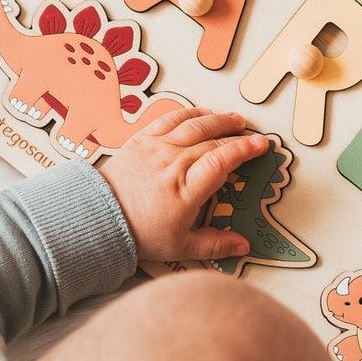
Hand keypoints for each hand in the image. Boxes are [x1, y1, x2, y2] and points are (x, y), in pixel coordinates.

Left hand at [99, 107, 265, 263]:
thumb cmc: (140, 233)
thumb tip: (244, 246)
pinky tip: (203, 112)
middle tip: (252, 134)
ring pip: (193, 124)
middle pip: (211, 140)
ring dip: (217, 119)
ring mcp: (156, 148)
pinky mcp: (141, 139)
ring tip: (234, 119)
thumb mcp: (180, 247)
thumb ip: (215, 244)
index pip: (221, 160)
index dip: (244, 150)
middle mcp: (172, 163)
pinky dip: (189, 112)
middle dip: (236, 134)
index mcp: (185, 189)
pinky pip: (169, 118)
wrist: (99, 219)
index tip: (261, 145)